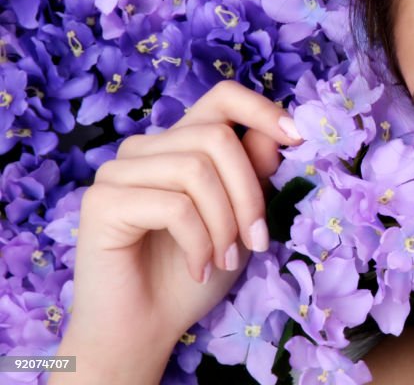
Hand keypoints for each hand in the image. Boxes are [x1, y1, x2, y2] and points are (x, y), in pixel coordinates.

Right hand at [51, 80, 303, 383]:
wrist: (149, 328)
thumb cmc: (196, 272)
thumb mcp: (241, 219)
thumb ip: (254, 172)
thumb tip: (278, 132)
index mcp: (181, 144)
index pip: (222, 97)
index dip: (262, 109)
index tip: (298, 137)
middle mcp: (146, 148)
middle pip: (217, 137)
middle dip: (249, 194)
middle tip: (256, 242)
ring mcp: (119, 171)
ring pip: (196, 169)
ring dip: (225, 224)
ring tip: (225, 260)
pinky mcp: (102, 201)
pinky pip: (173, 205)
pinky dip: (199, 242)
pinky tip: (198, 269)